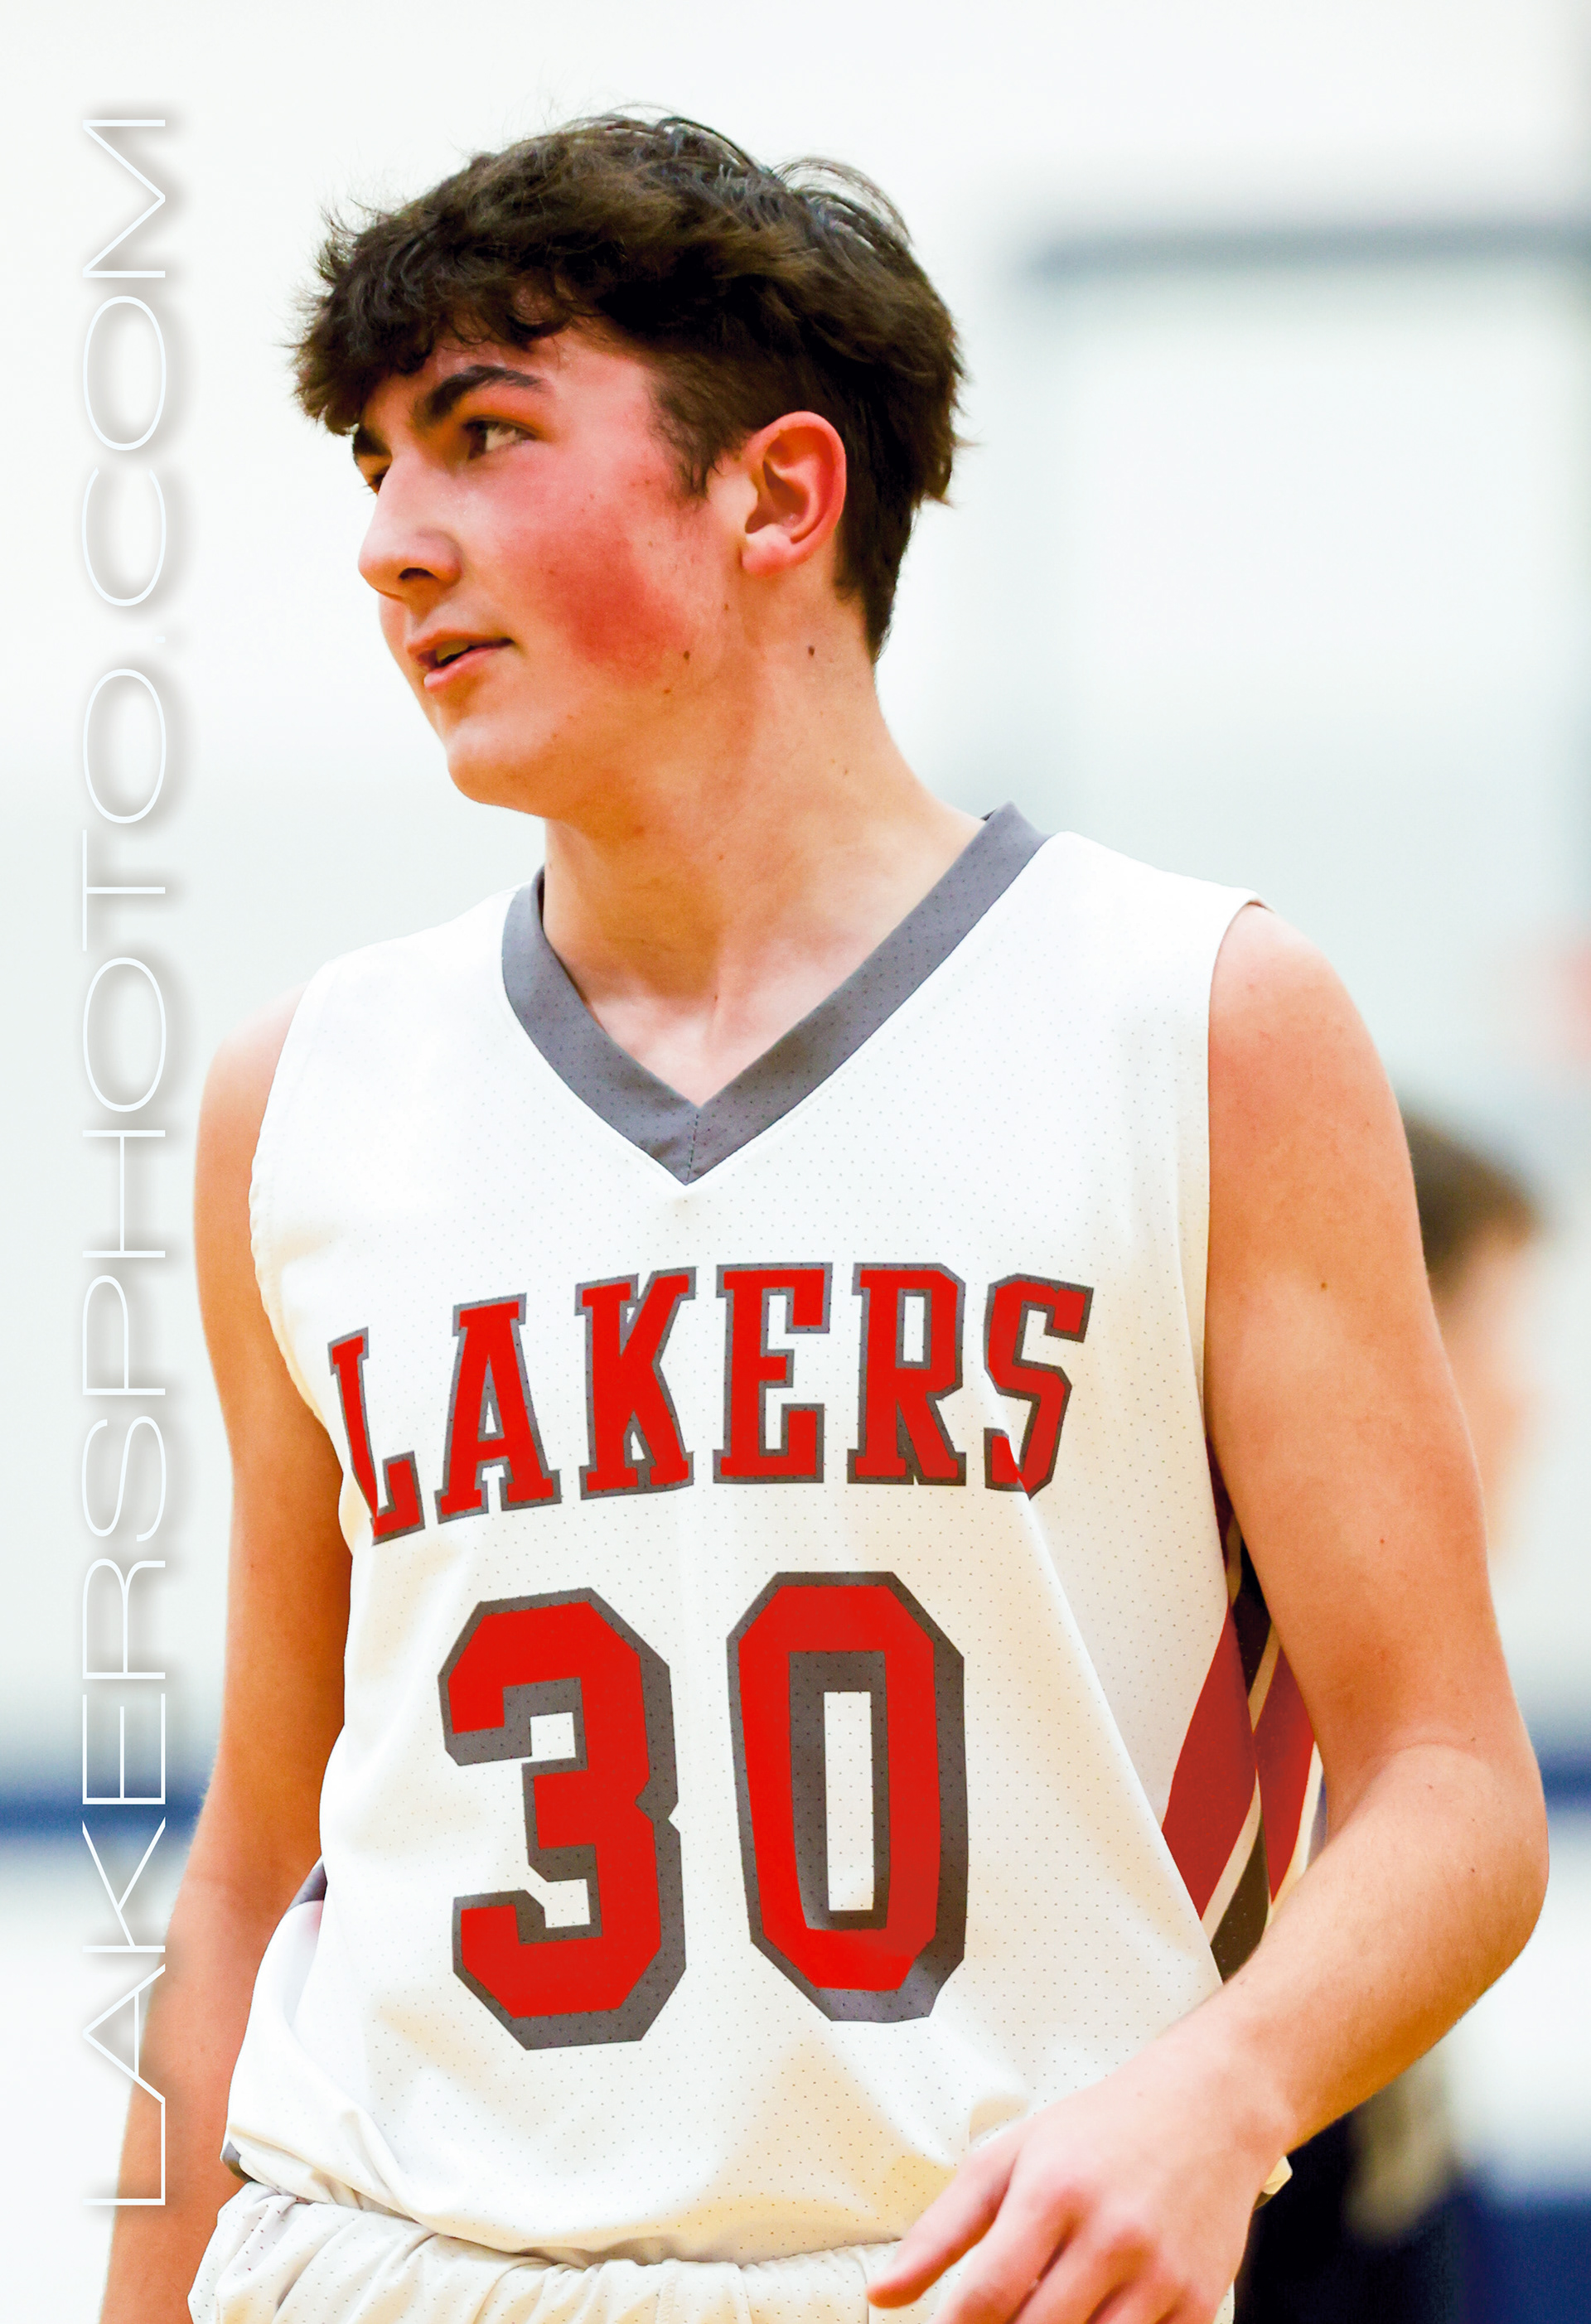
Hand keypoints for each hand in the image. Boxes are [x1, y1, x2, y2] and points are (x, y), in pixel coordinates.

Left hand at [866, 2035, 1277, 2323]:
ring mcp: (1160, 2275)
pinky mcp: (1199, 2303)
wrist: (1208, 2108)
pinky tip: (1092, 2311)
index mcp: (1053, 2193)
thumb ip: (942, 2229)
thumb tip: (883, 2294)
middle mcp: (1110, 2236)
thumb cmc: (1099, 2131)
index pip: (987, 2297)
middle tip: (999, 2316)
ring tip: (1043, 2308)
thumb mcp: (1010, 2156)